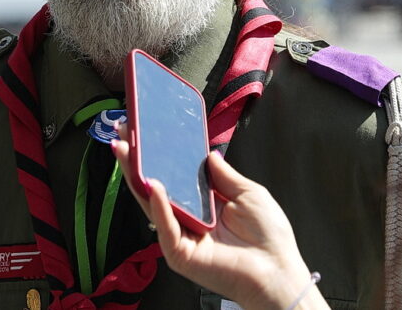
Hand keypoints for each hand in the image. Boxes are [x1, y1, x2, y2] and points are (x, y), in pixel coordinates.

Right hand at [111, 128, 327, 309]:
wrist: (277, 271)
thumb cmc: (269, 236)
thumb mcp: (248, 193)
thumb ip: (224, 175)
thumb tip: (208, 154)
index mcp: (204, 206)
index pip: (176, 176)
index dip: (162, 155)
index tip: (148, 131)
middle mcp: (188, 220)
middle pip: (156, 187)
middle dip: (138, 160)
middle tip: (124, 132)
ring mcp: (181, 237)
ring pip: (152, 204)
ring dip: (138, 177)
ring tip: (126, 150)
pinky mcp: (180, 254)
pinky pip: (165, 227)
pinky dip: (158, 206)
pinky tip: (153, 185)